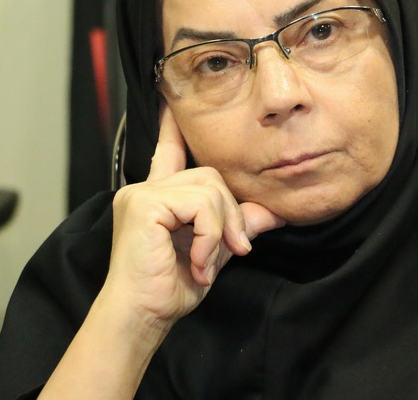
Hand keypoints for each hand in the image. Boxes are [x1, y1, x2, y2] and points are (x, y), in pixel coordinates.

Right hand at [102, 105, 285, 330]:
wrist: (142, 317)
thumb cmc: (168, 290)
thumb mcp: (214, 252)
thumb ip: (238, 226)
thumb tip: (276, 212)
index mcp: (157, 197)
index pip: (168, 151)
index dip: (174, 127)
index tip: (172, 101)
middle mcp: (145, 189)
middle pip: (210, 175)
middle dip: (231, 213)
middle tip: (236, 249)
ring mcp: (143, 194)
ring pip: (210, 188)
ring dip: (221, 229)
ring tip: (208, 262)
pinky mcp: (146, 203)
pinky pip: (201, 205)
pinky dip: (210, 235)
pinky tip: (197, 263)